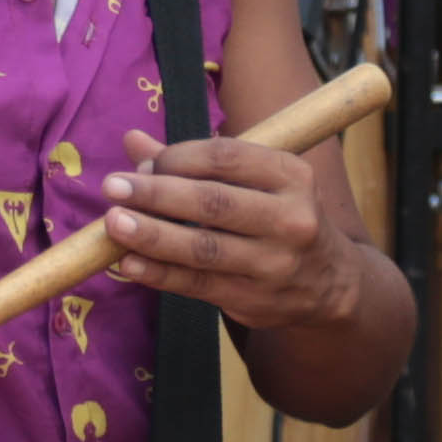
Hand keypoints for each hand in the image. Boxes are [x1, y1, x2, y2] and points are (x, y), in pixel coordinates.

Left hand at [100, 125, 354, 335]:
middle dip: (157, 193)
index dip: (176, 158)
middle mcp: (289, 217)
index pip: (224, 157)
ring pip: (203, 248)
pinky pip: (197, 285)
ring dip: (152, 235)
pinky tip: (130, 262)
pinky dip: (159, 274)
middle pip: (213, 202)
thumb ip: (193, 162)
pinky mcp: (254, 300)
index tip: (141, 164)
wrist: (328, 282)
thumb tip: (131, 141)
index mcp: (291, 174)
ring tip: (113, 224)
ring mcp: (274, 263)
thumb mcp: (253, 181)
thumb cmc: (276, 215)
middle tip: (113, 187)